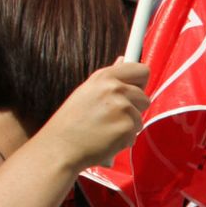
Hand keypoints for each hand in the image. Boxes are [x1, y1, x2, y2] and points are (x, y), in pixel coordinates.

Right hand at [35, 60, 150, 170]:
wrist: (61, 146)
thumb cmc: (72, 122)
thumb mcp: (87, 92)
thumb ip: (109, 80)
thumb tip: (124, 60)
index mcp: (105, 77)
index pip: (141, 70)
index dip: (140, 82)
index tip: (134, 90)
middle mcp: (115, 89)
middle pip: (144, 97)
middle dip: (133, 109)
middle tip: (111, 117)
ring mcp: (123, 108)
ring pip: (140, 117)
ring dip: (128, 126)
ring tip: (105, 128)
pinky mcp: (128, 127)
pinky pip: (135, 134)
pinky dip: (124, 139)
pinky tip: (106, 139)